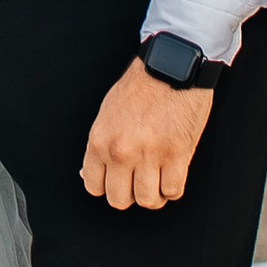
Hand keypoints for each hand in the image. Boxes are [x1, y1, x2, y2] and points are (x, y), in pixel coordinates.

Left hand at [81, 62, 213, 212]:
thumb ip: (99, 147)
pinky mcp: (177, 154)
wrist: (171, 66)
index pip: (94, 186)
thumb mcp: (107, 113)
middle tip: (138, 181)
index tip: (117, 180)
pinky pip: (173, 191)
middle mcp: (121, 152)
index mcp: (100, 141)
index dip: (107, 186)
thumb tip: (89, 174)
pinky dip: (173, 187)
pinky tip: (172, 173)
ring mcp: (150, 155)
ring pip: (148, 200)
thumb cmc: (140, 86)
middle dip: (130, 194)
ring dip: (154, 194)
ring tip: (157, 179)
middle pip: (120, 199)